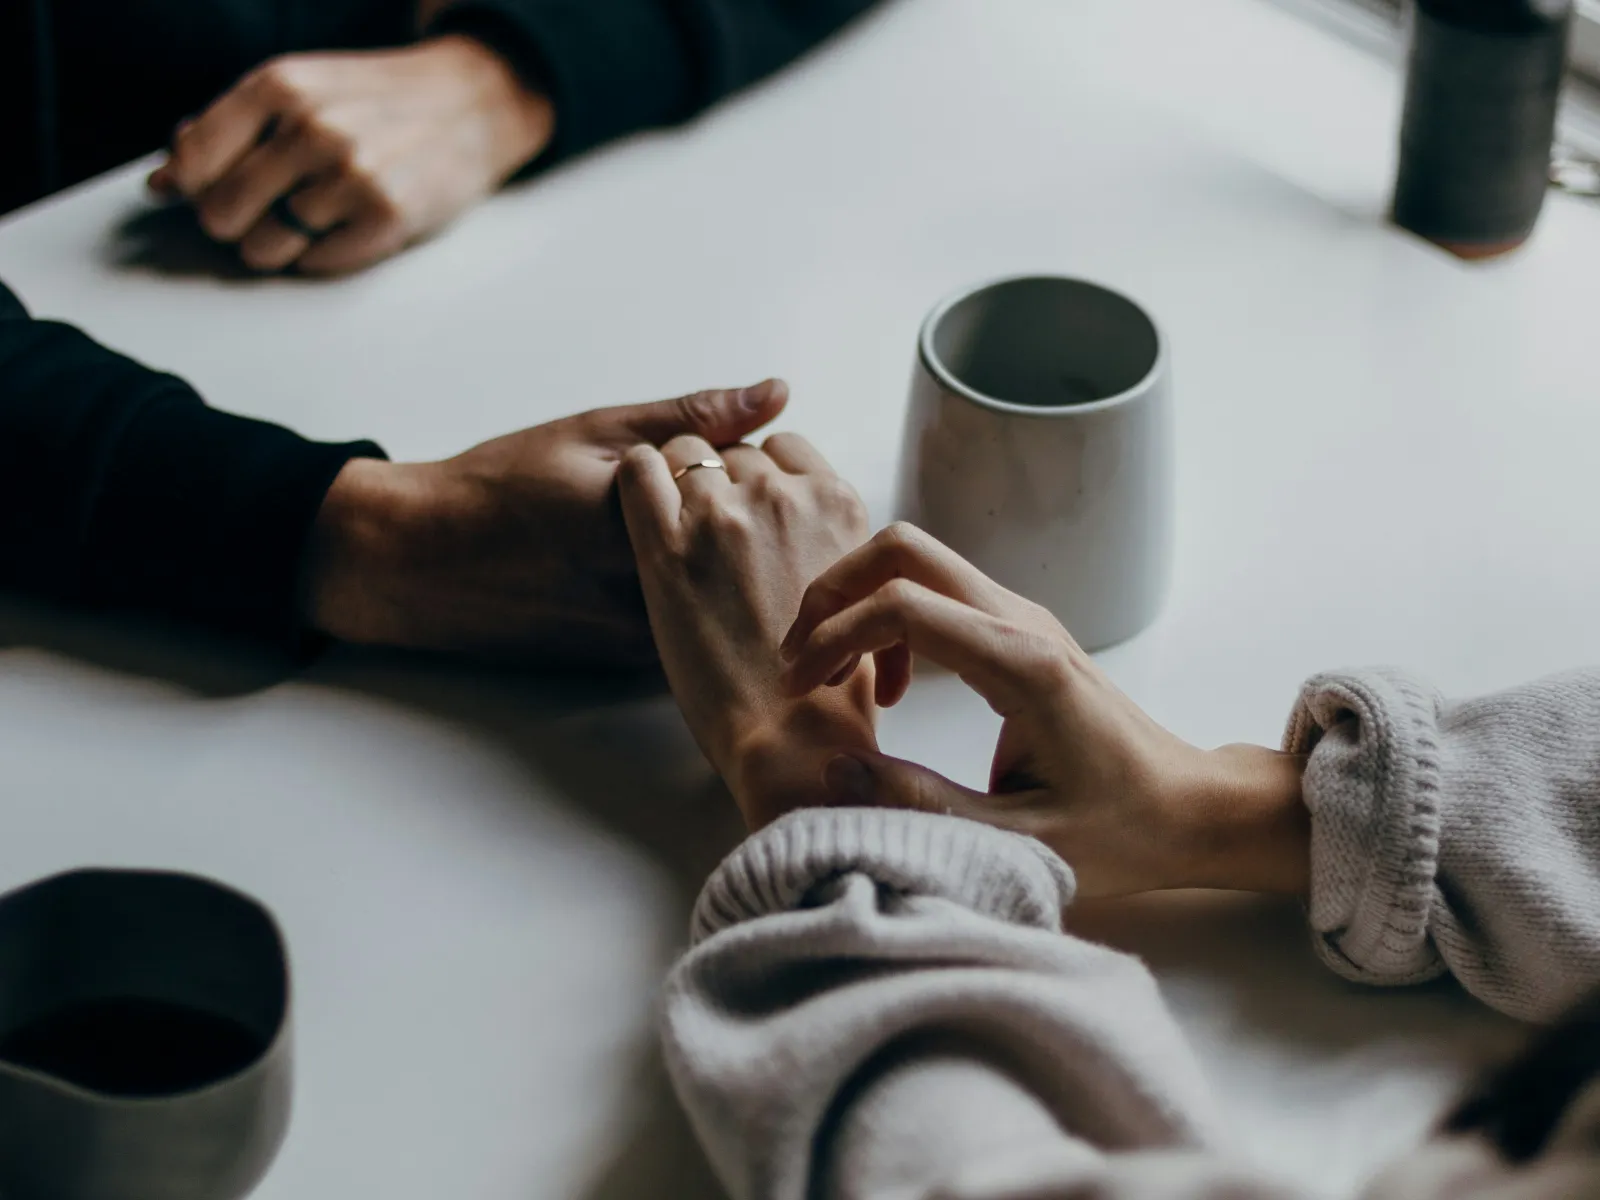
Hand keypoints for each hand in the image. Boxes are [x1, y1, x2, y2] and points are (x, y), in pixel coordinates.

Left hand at [149, 35, 552, 273]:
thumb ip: (227, 129)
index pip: (191, 162)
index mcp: (279, 86)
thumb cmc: (376, 101)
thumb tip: (161, 182)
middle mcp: (311, 129)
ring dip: (280, 243)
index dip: (192, 188)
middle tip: (270, 208)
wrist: (470, 103)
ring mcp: (351, 176)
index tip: (209, 191)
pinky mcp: (386, 218)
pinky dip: (322, 254)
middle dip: (237, 221)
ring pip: (263, 249)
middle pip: (220, 215)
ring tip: (315, 216)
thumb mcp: (299, 89)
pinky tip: (347, 225)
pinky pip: (314, 264)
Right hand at [303, 381, 788, 664]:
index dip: (741, 467)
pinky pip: (698, 624)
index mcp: (648, 524)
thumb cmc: (502, 488)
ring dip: (724, 563)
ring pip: (728, 593)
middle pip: (749, 549)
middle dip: (741, 517)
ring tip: (645, 536)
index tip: (704, 456)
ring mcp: (647, 636)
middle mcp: (654, 592)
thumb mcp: (596, 432)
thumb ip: (693, 417)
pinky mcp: (637, 663)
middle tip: (689, 492)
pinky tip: (649, 572)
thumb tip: (777, 392)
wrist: (425, 565)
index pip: (753, 491)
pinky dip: (698, 597)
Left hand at [618, 432, 876, 830]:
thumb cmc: (829, 685)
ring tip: (673, 529)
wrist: (792, 736)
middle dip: (719, 482)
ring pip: (686, 452)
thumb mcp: (858, 592)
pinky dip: (636, 477)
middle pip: (735, 452)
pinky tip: (638, 508)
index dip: (761, 475)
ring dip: (677, 481)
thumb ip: (832, 543)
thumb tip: (809, 531)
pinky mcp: (667, 546)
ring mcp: (723, 515)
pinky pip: (638, 468)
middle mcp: (783, 497)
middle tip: (708, 535)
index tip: (748, 508)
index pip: (786, 449)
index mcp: (837, 504)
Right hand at [778, 524, 1309, 897]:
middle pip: (904, 548)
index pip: (902, 605)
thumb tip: (834, 771)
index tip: (800, 690)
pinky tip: (890, 689)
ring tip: (834, 678)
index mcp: (1022, 665)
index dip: (833, 637)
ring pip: (918, 560)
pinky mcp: (1020, 630)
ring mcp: (1024, 618)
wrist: (1190, 808)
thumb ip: (921, 806)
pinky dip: (891, 619)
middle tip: (802, 663)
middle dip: (834, 592)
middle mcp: (1022, 622)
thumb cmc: (1120, 832)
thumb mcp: (1016, 842)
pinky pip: (938, 592)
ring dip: (859, 602)